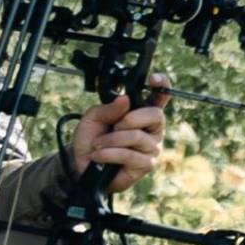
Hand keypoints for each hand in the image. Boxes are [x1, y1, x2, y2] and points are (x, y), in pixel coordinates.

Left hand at [71, 76, 168, 194]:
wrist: (82, 164)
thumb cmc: (91, 139)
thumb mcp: (93, 118)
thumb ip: (108, 108)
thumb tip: (125, 99)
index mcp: (142, 112)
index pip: (160, 97)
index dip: (162, 86)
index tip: (153, 79)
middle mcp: (152, 129)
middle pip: (155, 115)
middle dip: (129, 119)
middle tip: (113, 126)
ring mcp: (151, 147)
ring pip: (137, 136)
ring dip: (111, 140)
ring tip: (98, 145)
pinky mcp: (146, 164)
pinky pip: (130, 154)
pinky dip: (110, 153)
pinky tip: (99, 156)